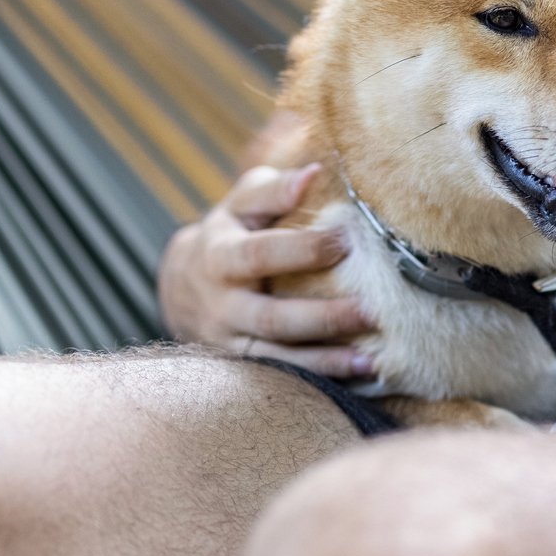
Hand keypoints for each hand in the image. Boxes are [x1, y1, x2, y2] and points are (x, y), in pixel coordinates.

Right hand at [159, 163, 374, 378]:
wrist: (183, 286)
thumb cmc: (230, 232)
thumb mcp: (241, 203)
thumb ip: (274, 188)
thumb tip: (314, 174)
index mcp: (220, 256)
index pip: (260, 254)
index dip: (302, 249)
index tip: (347, 241)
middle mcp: (222, 304)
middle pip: (272, 317)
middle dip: (322, 317)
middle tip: (372, 311)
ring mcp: (229, 341)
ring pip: (276, 357)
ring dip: (325, 361)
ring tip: (371, 360)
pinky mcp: (241, 367)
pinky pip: (280, 378)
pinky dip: (318, 380)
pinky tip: (358, 377)